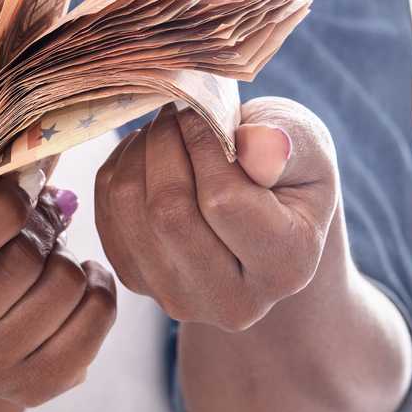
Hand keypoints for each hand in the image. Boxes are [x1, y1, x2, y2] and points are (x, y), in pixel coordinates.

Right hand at [0, 155, 115, 406]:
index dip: (3, 208)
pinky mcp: (31, 390)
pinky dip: (99, 289)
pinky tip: (81, 277)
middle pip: (19, 267)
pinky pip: (94, 322)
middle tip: (38, 218)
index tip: (20, 188)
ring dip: (67, 256)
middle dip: (41, 227)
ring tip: (51, 251)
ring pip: (62, 290)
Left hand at [94, 97, 338, 330]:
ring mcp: (179, 299)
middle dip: (164, 145)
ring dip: (138, 153)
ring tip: (164, 128)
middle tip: (176, 111)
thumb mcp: (304, 146)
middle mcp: (234, 302)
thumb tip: (262, 143)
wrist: (267, 210)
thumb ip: (284, 145)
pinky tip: (149, 155)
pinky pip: (107, 214)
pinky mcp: (138, 282)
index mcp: (287, 265)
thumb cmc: (289, 169)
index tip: (204, 109)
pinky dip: (119, 171)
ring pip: (129, 210)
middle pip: (169, 213)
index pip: (224, 200)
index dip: (203, 143)